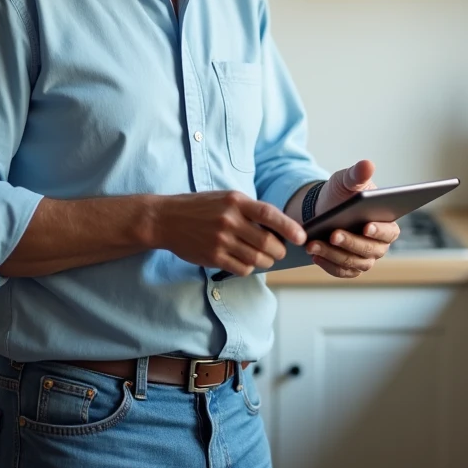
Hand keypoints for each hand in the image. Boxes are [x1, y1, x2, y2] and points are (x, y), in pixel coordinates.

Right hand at [152, 191, 305, 276]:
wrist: (166, 219)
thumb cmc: (200, 207)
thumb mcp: (226, 199)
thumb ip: (249, 211)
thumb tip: (278, 228)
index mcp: (236, 201)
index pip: (269, 214)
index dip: (289, 227)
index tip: (301, 237)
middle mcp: (229, 220)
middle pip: (266, 242)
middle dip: (279, 250)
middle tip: (280, 251)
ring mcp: (220, 240)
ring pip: (256, 258)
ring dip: (266, 261)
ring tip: (265, 258)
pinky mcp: (213, 256)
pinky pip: (241, 268)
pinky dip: (249, 268)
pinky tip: (245, 261)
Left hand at [307, 160, 399, 278]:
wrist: (322, 209)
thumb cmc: (340, 194)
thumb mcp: (346, 181)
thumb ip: (357, 174)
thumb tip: (368, 164)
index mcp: (386, 223)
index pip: (389, 232)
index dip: (379, 231)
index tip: (366, 226)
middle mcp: (378, 245)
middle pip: (370, 250)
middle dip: (350, 242)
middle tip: (333, 234)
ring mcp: (364, 259)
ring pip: (353, 262)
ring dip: (333, 254)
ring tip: (314, 244)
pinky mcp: (348, 268)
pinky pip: (340, 271)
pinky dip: (327, 264)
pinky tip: (314, 255)